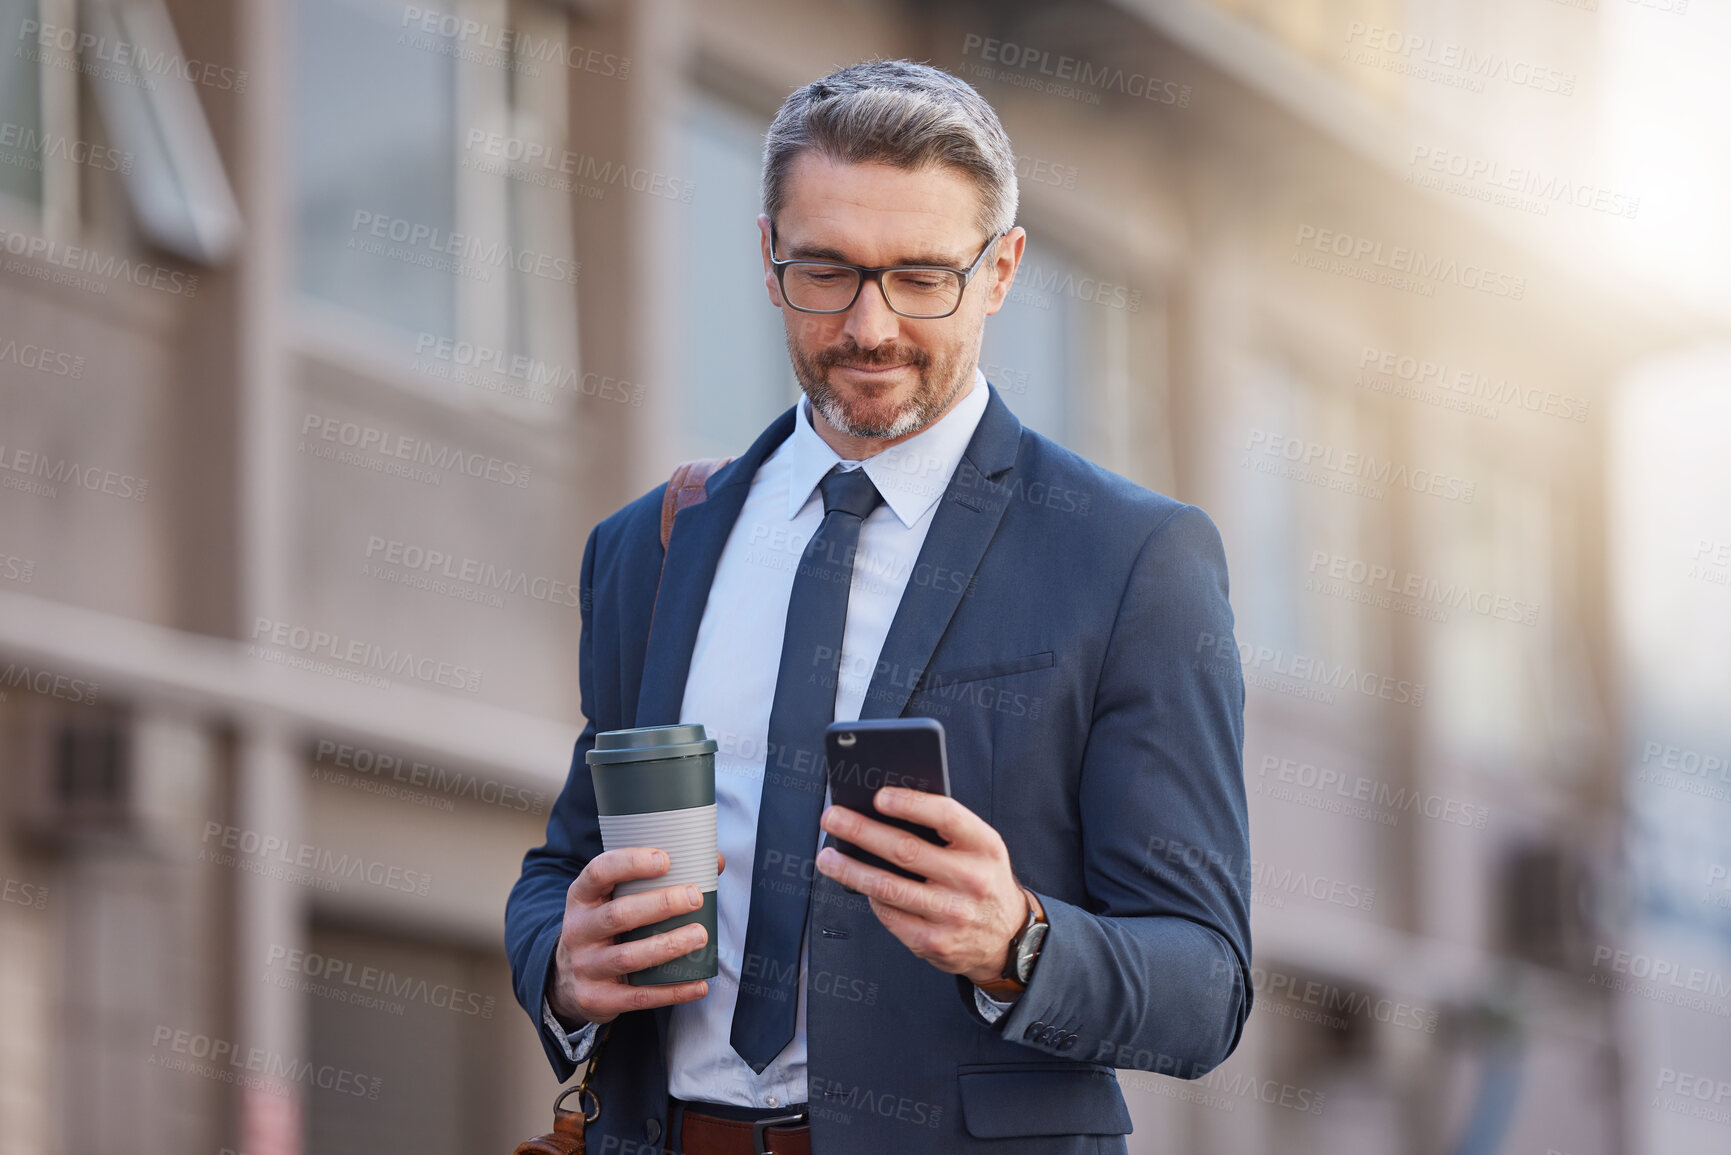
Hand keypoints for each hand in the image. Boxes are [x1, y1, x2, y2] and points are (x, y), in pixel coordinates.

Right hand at [549, 849, 725, 1026]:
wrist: (569, 980)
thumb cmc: (607, 927)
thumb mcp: (613, 900)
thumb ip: (654, 880)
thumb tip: (714, 863)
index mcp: (582, 897)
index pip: (599, 872)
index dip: (630, 863)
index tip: (665, 860)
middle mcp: (577, 930)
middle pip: (618, 915)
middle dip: (661, 905)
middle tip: (695, 897)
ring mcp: (584, 966)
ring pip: (628, 957)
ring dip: (668, 946)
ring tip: (701, 936)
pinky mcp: (596, 998)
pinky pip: (638, 996)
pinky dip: (672, 992)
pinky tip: (699, 984)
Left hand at [816, 787, 1023, 984]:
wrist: (1009, 937)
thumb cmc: (984, 880)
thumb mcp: (981, 848)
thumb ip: (945, 829)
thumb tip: (886, 809)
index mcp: (984, 846)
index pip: (945, 816)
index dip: (909, 803)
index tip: (878, 796)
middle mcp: (971, 880)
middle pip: (905, 851)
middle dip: (860, 831)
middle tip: (832, 818)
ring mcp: (952, 914)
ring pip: (887, 888)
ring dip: (849, 869)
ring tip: (828, 856)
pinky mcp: (934, 943)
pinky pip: (889, 916)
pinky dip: (871, 898)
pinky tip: (859, 886)